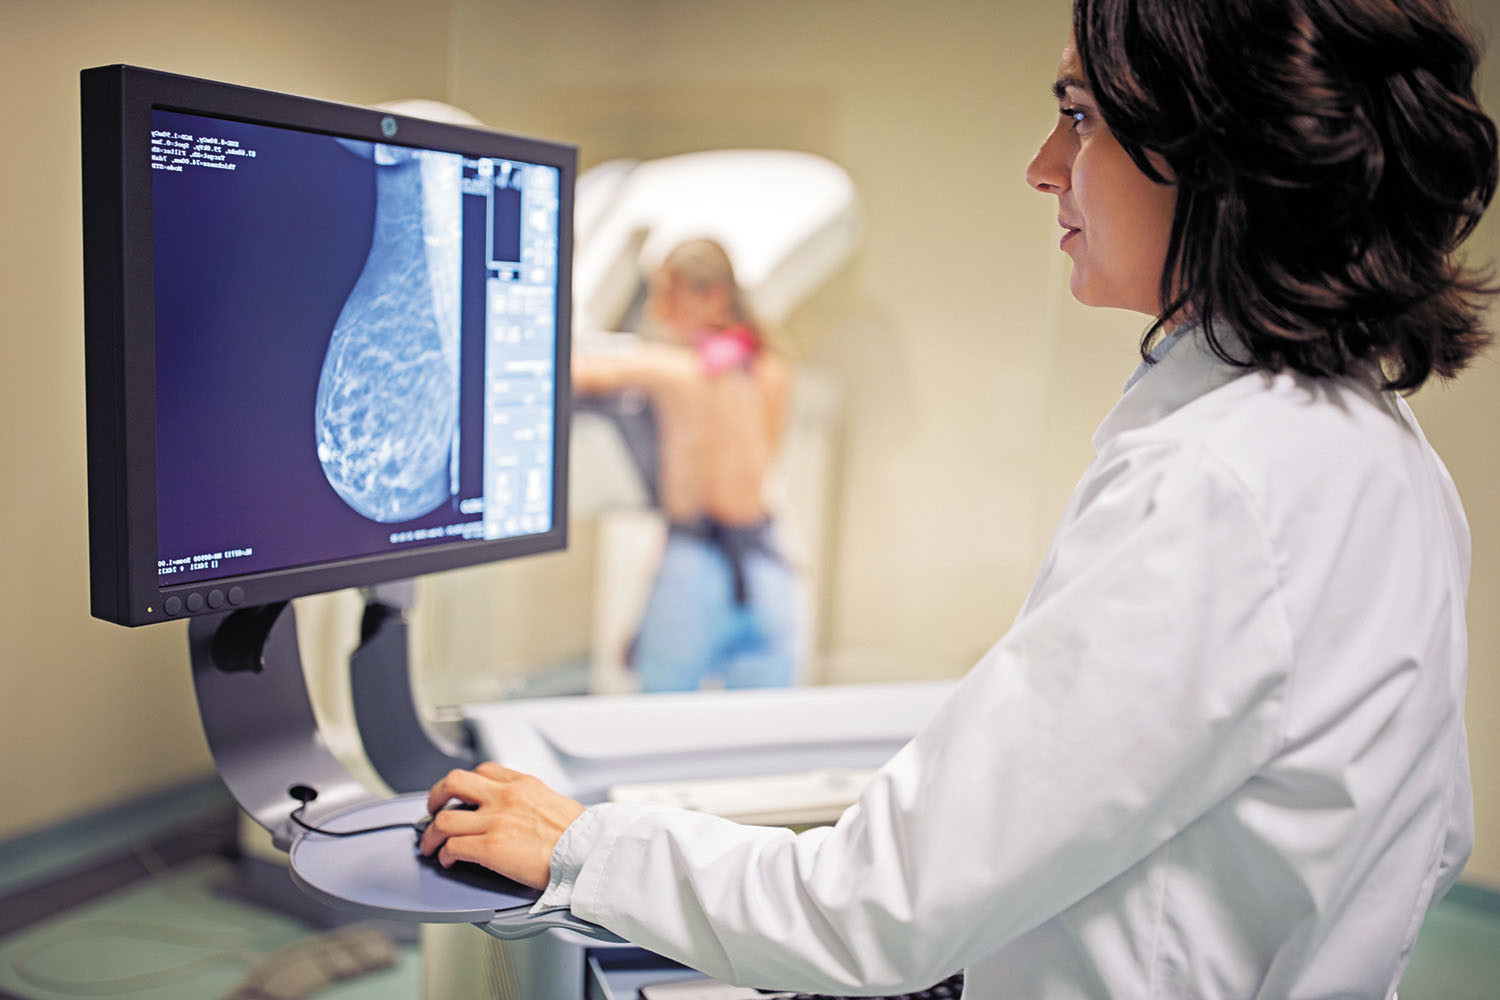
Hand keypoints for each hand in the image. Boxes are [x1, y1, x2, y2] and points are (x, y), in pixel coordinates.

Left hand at [419, 763, 585, 889]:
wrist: (588, 854)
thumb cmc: (581, 837)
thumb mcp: (557, 803)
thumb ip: (534, 803)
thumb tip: (526, 815)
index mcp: (523, 784)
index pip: (484, 771)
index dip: (466, 784)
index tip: (460, 795)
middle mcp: (505, 797)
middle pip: (453, 783)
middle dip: (435, 797)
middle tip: (432, 810)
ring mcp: (495, 821)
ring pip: (443, 820)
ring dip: (431, 834)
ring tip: (431, 844)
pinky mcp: (489, 848)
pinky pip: (452, 847)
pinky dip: (444, 855)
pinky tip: (448, 861)